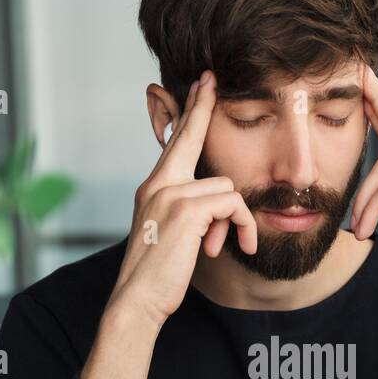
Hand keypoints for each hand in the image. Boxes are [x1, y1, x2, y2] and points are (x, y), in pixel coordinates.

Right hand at [109, 71, 257, 329]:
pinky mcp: (187, 210)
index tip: (200, 84)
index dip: (188, 111)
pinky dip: (240, 226)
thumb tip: (219, 202)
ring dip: (235, 219)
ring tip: (221, 246)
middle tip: (210, 78)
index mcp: (153, 187)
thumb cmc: (157, 275)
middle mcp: (158, 183)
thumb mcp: (172, 235)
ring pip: (226, 188)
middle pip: (192, 138)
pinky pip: (232, 204)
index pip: (175, 141)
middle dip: (202, 107)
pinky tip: (227, 249)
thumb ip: (189, 210)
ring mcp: (170, 194)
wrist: (137, 300)